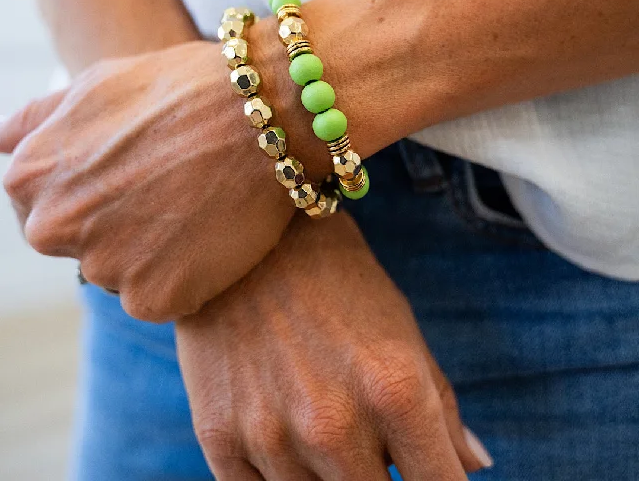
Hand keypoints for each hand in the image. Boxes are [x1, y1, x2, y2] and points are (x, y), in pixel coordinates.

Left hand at [0, 40, 299, 321]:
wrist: (263, 113)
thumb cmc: (184, 87)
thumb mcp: (98, 82)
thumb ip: (39, 120)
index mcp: (31, 175)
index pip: (38, 205)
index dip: (90, 189)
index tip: (131, 175)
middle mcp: (53, 227)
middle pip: (76, 244)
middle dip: (113, 225)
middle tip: (166, 192)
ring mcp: (103, 267)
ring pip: (120, 272)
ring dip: (151, 251)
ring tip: (195, 205)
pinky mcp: (154, 298)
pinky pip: (161, 297)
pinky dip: (185, 275)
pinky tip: (210, 233)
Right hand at [177, 213, 491, 479]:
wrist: (244, 236)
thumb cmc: (336, 278)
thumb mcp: (401, 328)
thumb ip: (440, 407)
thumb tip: (473, 468)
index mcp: (396, 390)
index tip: (425, 471)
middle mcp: (336, 425)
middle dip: (381, 477)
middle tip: (370, 439)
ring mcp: (273, 437)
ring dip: (328, 477)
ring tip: (319, 417)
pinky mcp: (220, 438)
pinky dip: (279, 478)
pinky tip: (281, 429)